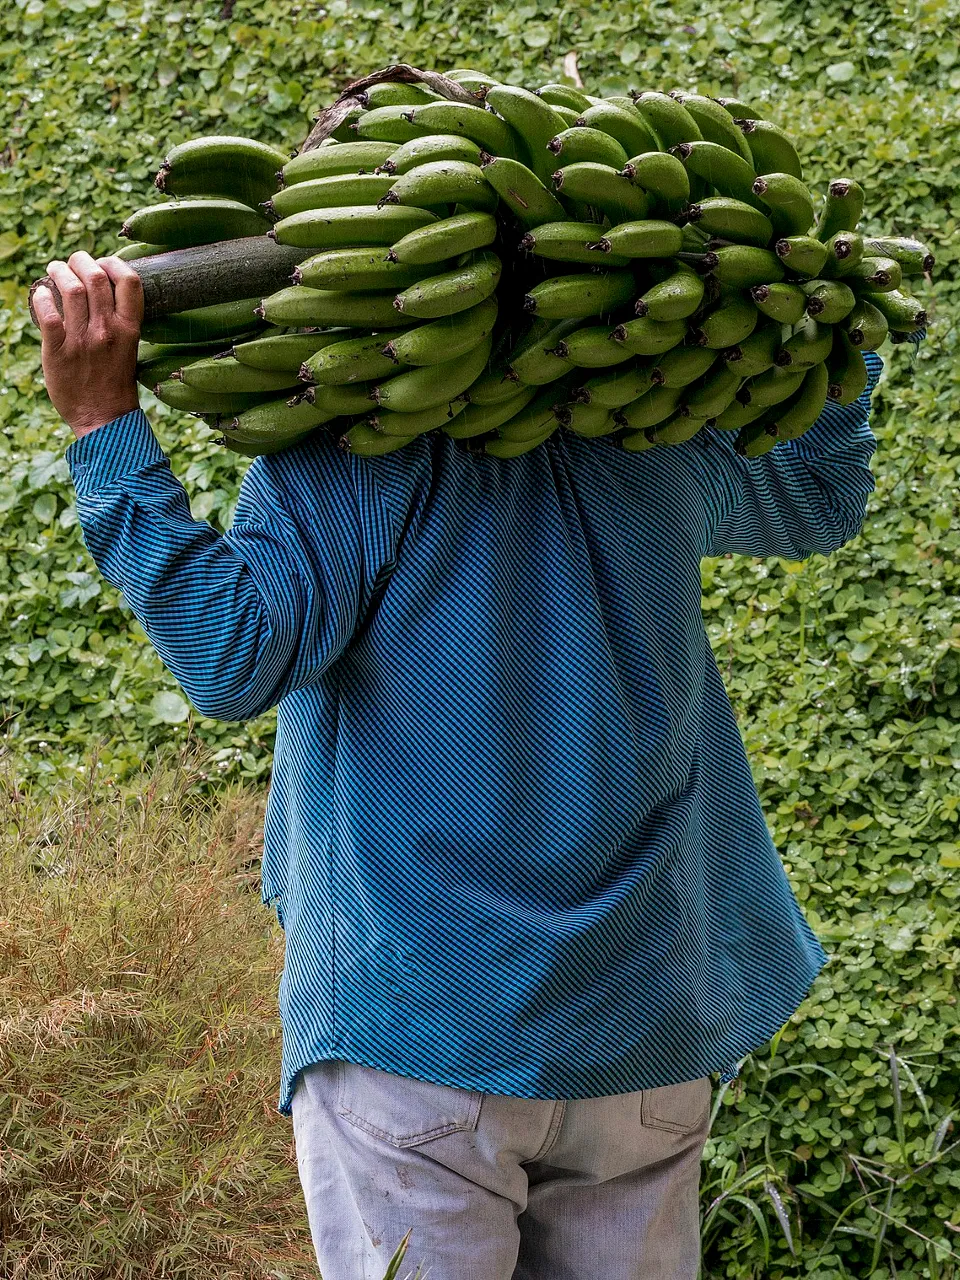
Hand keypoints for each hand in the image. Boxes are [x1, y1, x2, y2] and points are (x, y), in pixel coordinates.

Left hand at [33, 251, 143, 439]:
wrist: (103, 418)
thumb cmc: (115, 383)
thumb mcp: (128, 349)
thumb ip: (118, 322)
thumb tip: (101, 292)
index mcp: (129, 329)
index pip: (130, 281)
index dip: (115, 263)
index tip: (103, 263)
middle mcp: (108, 330)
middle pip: (96, 276)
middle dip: (81, 260)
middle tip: (72, 262)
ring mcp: (83, 340)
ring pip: (71, 288)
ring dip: (59, 271)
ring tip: (54, 270)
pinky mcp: (59, 351)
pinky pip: (48, 313)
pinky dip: (42, 297)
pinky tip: (42, 295)